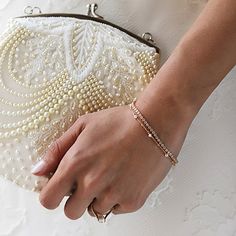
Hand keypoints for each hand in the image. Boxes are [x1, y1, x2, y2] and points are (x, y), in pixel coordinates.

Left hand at [31, 103, 187, 219]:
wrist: (155, 124)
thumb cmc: (120, 122)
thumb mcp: (84, 125)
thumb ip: (57, 149)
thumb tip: (38, 171)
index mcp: (76, 164)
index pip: (48, 200)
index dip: (52, 195)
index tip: (61, 187)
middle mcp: (93, 183)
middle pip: (71, 212)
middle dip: (76, 199)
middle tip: (88, 181)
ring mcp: (114, 194)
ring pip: (95, 211)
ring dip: (98, 198)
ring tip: (110, 176)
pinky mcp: (133, 200)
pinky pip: (116, 210)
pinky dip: (117, 198)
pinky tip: (124, 178)